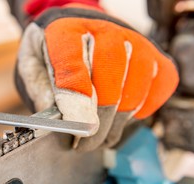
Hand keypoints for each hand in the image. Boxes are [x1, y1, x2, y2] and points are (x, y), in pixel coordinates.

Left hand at [15, 3, 178, 149]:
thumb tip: (61, 124)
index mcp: (66, 31)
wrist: (81, 40)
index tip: (75, 123)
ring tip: (101, 139)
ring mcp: (135, 41)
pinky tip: (122, 119)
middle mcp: (104, 31)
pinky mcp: (155, 57)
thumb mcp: (34, 71)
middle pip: (110, 69)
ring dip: (119, 119)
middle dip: (99, 114)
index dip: (75, 93)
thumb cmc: (56, 58)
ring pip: (137, 82)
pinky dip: (143, 110)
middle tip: (86, 142)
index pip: (72, 59)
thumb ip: (43, 94)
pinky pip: (159, 87)